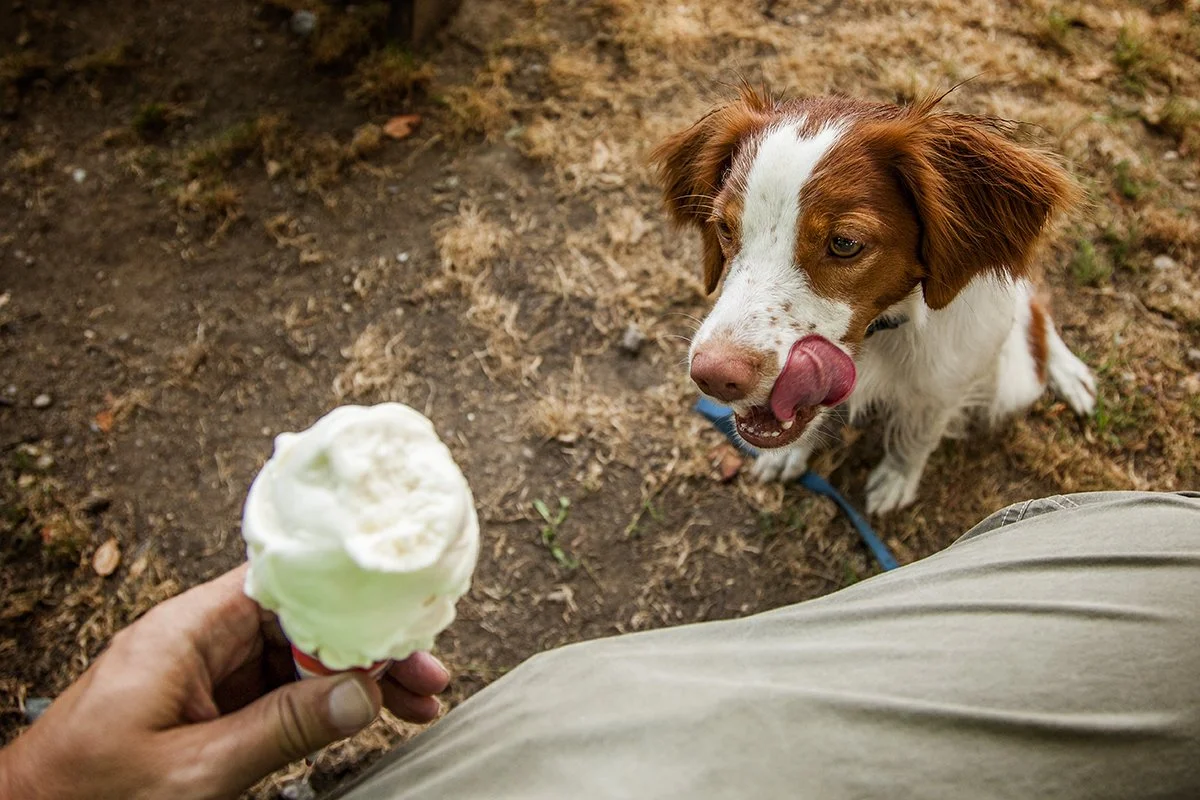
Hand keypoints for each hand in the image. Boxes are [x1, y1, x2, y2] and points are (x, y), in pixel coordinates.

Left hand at [0, 565, 450, 799]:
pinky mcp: (206, 706)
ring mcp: (204, 673)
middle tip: (428, 674)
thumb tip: (362, 693)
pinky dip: (323, 704)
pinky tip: (363, 716)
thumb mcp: (195, 771)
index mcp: (186, 630)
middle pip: (303, 622)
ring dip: (355, 679)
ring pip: (298, 658)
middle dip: (368, 647)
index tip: (403, 612)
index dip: (349, 595)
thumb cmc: (87, 797)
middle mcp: (198, 640)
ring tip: (415, 702)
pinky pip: (277, 691)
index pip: (284, 586)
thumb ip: (282, 728)